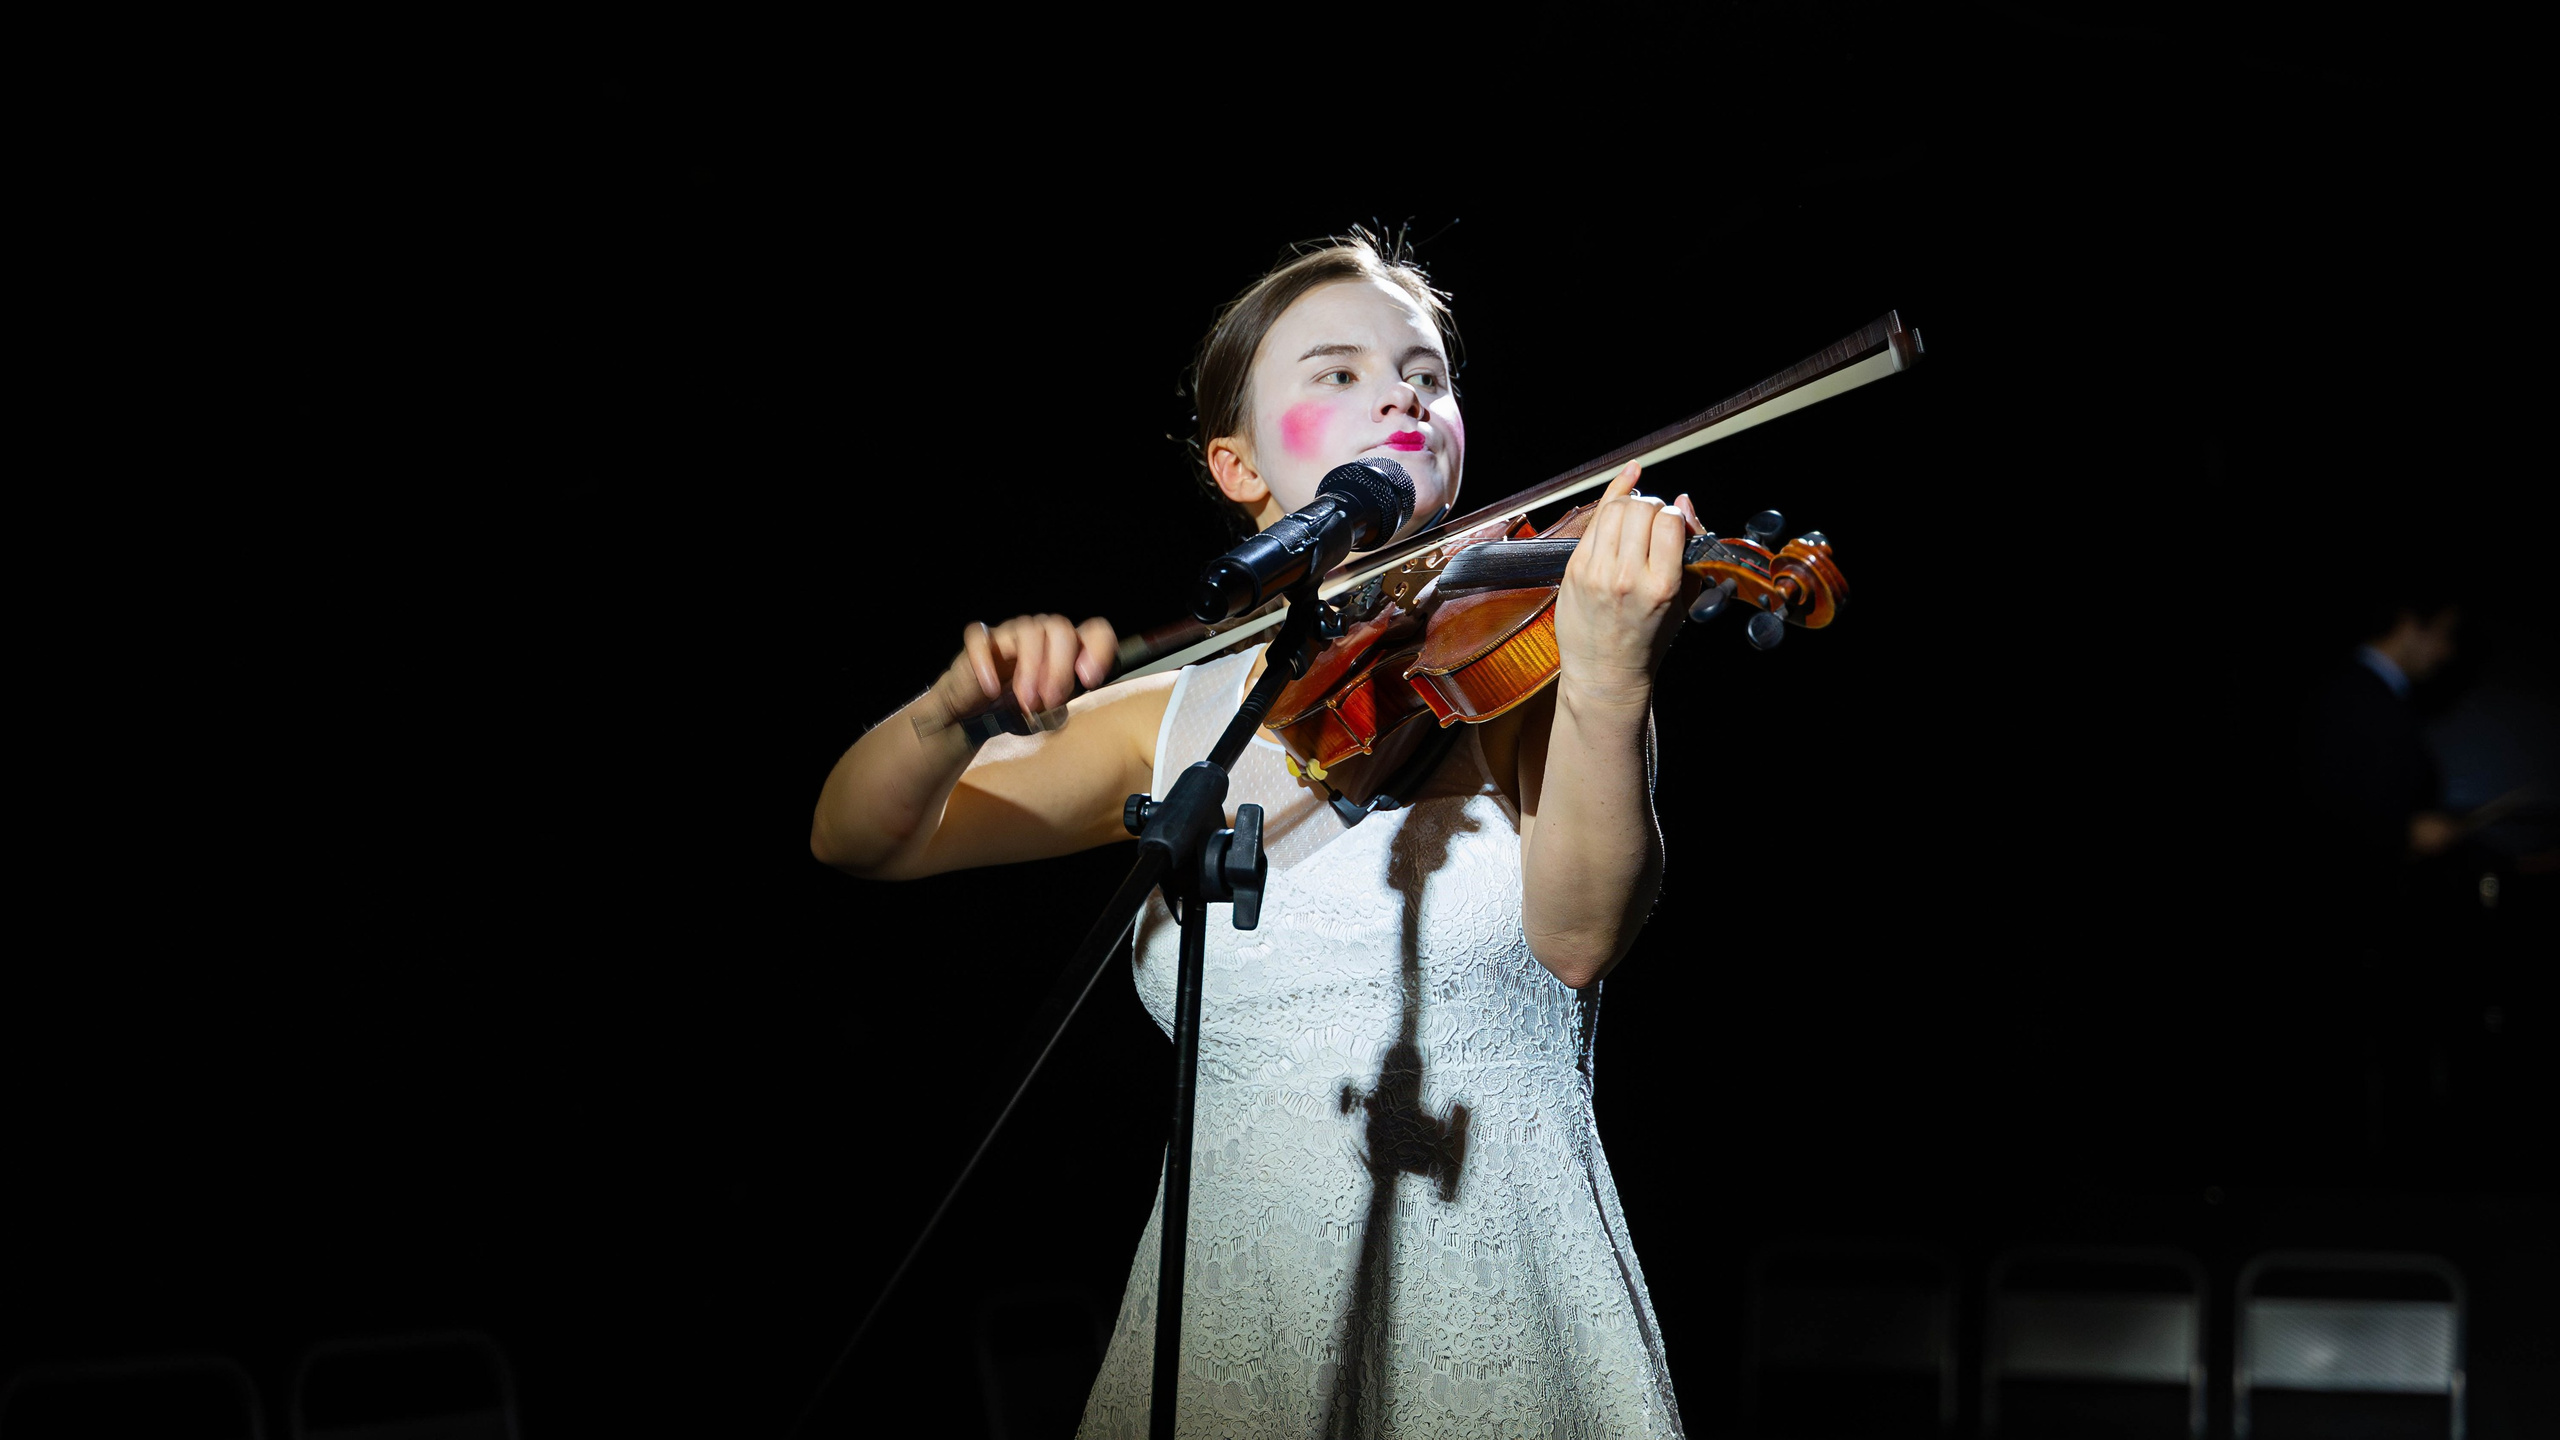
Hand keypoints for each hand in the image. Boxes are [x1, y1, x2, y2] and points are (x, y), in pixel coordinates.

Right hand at [917, 614, 1116, 735]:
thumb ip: (1071, 696)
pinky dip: (987, 664)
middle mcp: (1042, 633)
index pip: (1094, 631)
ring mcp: (1010, 633)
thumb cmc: (1019, 706)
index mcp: (1067, 647)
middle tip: (1052, 701)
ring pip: (1028, 631)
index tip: (1089, 680)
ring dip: (1031, 667)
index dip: (1098, 649)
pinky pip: (982, 639)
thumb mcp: (1053, 705)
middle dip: (1059, 667)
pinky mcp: (980, 642)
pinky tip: (992, 689)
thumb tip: (1085, 702)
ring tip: (1027, 702)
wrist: (973, 715)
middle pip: (1060, 628)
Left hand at [1552, 464, 1700, 711]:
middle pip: (1640, 509)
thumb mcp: (1684, 602)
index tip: (1674, 525)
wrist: (1605, 674)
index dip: (1674, 516)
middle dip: (1652, 507)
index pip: (1669, 522)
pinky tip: (1622, 490)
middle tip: (1653, 522)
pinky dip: (1608, 503)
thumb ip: (1689, 551)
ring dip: (1629, 505)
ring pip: (1613, 509)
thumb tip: (1684, 504)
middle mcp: (1626, 577)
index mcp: (1661, 587)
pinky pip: (1591, 522)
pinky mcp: (1574, 570)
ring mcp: (1595, 572)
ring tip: (1635, 519)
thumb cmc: (1648, 639)